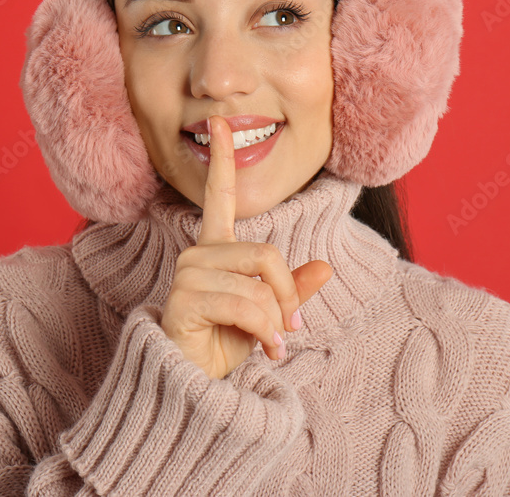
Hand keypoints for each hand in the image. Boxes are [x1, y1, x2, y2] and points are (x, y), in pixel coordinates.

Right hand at [160, 115, 333, 378]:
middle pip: (265, 254)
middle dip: (287, 294)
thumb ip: (292, 291)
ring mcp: (188, 276)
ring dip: (275, 321)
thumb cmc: (224, 345)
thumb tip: (326, 267)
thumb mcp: (267, 316)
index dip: (221, 160)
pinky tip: (266, 350)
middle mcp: (198, 255)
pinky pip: (246, 305)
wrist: (194, 386)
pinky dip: (266, 332)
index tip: (219, 123)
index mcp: (215, 249)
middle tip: (291, 326)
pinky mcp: (184, 300)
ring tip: (270, 343)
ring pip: (259, 284)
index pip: (220, 197)